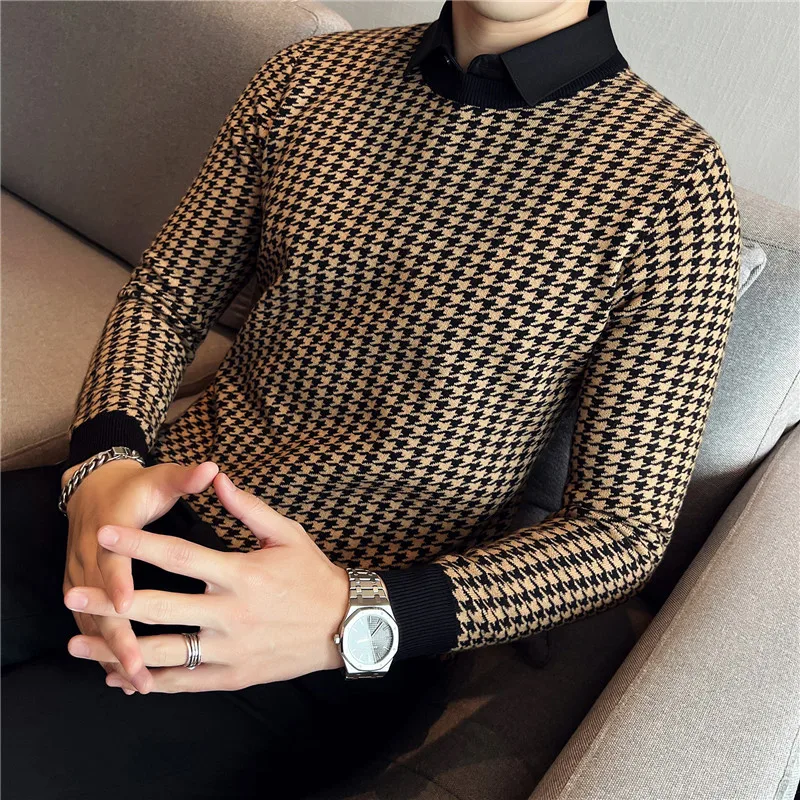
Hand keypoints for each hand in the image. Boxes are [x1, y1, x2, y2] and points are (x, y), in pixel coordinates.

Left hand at [63, 471, 350, 692]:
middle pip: (159, 607)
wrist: (344, 624)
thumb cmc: (313, 574)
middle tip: (71, 592)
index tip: (105, 532)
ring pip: (163, 651)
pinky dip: (147, 680)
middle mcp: (231, 614)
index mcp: (242, 574)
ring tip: (78, 643)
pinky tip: (119, 677)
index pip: (181, 556)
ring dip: (116, 648)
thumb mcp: (287, 533)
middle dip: (110, 600)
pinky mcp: (232, 677)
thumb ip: (247, 507)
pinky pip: (182, 682)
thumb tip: (217, 477)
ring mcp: (230, 650)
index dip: (140, 543)